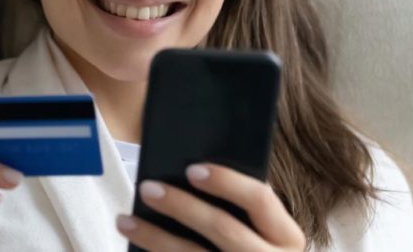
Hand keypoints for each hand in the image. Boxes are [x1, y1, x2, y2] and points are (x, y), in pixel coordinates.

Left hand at [116, 163, 305, 251]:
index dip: (227, 181)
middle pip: (223, 228)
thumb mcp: (266, 235)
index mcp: (287, 238)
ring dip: (154, 238)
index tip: (192, 168)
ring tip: (125, 221)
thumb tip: (191, 175)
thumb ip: (243, 210)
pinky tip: (137, 248)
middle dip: (182, 206)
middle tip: (147, 188)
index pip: (260, 200)